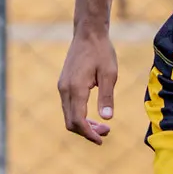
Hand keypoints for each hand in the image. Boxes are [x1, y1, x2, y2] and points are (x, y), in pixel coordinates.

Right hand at [56, 29, 118, 144]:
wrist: (88, 34)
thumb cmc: (101, 52)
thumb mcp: (109, 74)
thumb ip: (107, 97)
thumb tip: (107, 119)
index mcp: (76, 88)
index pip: (78, 121)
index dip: (89, 134)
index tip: (102, 140)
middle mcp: (65, 89)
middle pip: (71, 122)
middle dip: (87, 132)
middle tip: (107, 132)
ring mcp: (62, 87)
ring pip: (68, 115)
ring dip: (83, 125)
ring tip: (103, 126)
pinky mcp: (64, 84)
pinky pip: (68, 107)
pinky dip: (79, 115)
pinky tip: (93, 115)